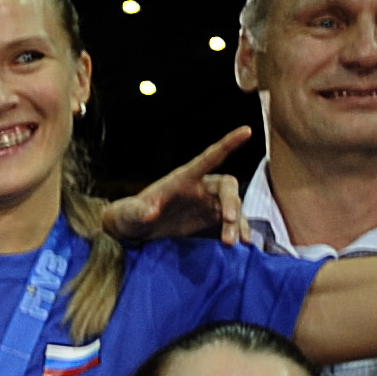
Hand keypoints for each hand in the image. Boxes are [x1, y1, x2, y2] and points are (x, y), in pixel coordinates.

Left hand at [96, 127, 258, 246]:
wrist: (134, 231)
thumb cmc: (130, 216)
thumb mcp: (129, 213)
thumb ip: (138, 211)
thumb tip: (150, 212)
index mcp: (183, 177)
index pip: (209, 157)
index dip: (228, 143)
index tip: (247, 131)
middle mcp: (200, 186)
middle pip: (227, 187)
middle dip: (231, 202)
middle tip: (229, 220)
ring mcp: (207, 203)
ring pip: (232, 207)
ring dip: (236, 223)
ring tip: (231, 244)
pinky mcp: (210, 219)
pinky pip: (231, 222)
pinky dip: (239, 231)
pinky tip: (244, 244)